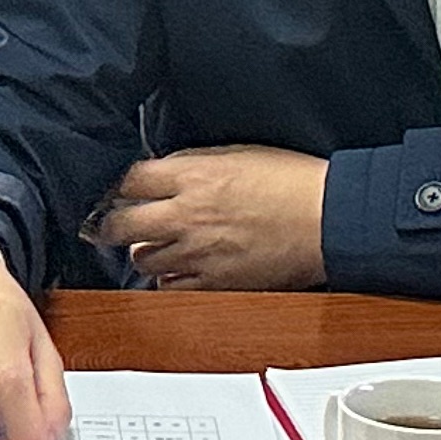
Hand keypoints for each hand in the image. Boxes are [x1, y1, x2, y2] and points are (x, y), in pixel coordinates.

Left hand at [87, 144, 327, 290]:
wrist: (328, 218)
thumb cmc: (295, 182)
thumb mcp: (239, 153)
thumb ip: (195, 163)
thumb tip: (167, 170)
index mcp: (193, 176)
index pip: (128, 180)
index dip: (117, 184)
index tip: (118, 189)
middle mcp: (186, 215)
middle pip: (119, 225)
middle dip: (112, 223)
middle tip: (115, 222)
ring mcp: (197, 252)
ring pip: (140, 258)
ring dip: (143, 250)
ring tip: (156, 243)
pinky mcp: (213, 282)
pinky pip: (170, 286)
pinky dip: (169, 277)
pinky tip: (179, 266)